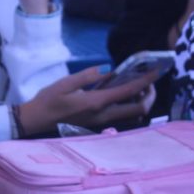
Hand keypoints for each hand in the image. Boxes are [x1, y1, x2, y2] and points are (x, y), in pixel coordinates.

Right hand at [17, 66, 158, 136]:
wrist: (37, 120)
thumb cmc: (49, 99)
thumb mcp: (66, 82)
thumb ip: (89, 76)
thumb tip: (108, 70)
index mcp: (96, 103)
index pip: (129, 92)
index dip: (145, 81)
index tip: (155, 71)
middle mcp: (103, 115)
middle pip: (139, 110)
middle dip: (149, 96)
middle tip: (148, 81)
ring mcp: (102, 122)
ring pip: (132, 116)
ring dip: (140, 102)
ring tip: (137, 86)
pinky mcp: (98, 124)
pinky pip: (122, 116)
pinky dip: (129, 105)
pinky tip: (121, 93)